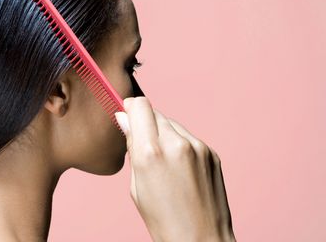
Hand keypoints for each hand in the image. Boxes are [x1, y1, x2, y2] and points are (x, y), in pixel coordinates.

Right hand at [114, 96, 235, 241]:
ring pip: (172, 125)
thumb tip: (124, 119)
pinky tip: (180, 170)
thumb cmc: (163, 220)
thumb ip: (131, 146)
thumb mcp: (136, 185)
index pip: (139, 106)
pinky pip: (188, 138)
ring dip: (164, 135)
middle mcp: (176, 143)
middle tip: (144, 147)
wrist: (201, 240)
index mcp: (151, 153)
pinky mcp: (211, 152)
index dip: (130, 108)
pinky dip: (180, 146)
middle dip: (146, 124)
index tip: (127, 115)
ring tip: (164, 165)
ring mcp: (198, 147)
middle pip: (155, 113)